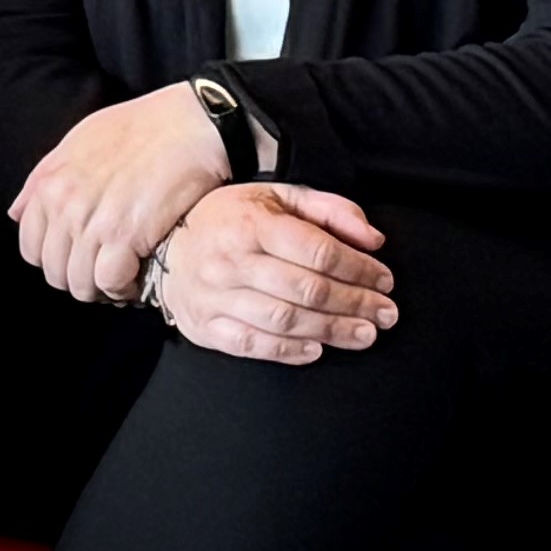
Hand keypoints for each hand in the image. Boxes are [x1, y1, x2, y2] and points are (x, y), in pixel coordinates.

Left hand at [12, 85, 233, 306]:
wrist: (189, 125)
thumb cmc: (140, 128)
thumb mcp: (78, 141)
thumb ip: (42, 178)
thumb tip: (16, 213)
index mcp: (49, 185)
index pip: (30, 248)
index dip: (55, 260)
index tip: (78, 258)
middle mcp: (65, 207)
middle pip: (55, 272)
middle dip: (79, 278)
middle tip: (104, 271)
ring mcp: (93, 223)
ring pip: (81, 284)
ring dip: (102, 287)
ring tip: (122, 276)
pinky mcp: (125, 235)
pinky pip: (110, 281)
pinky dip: (123, 287)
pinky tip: (137, 275)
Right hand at [145, 182, 395, 362]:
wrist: (164, 248)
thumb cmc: (229, 222)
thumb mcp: (277, 198)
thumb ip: (329, 211)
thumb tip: (373, 240)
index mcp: (252, 224)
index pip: (318, 250)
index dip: (359, 269)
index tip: (384, 281)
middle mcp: (231, 261)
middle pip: (307, 289)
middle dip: (356, 304)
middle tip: (386, 314)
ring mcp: (216, 296)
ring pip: (285, 319)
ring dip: (332, 330)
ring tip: (365, 334)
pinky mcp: (206, 326)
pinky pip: (252, 345)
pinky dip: (288, 351)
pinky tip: (317, 350)